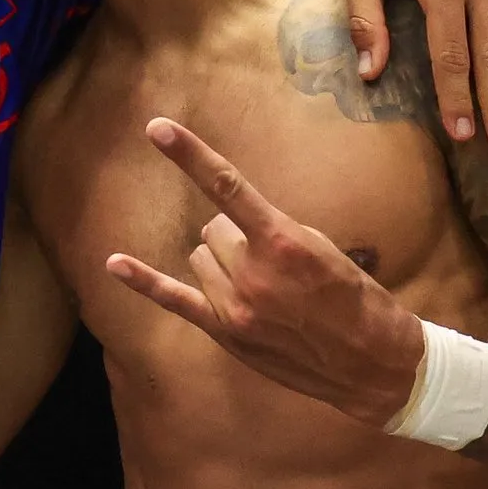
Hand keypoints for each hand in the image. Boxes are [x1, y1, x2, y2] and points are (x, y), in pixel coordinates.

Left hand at [105, 119, 424, 428]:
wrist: (373, 362)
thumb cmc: (354, 297)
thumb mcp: (322, 248)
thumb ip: (272, 230)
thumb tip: (233, 222)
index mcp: (282, 242)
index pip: (226, 185)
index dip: (189, 153)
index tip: (156, 126)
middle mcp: (253, 273)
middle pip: (213, 229)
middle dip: (237, 235)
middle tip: (274, 260)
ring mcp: (235, 307)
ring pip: (201, 258)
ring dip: (223, 262)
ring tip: (265, 286)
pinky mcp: (226, 333)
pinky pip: (174, 299)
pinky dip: (142, 280)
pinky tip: (114, 263)